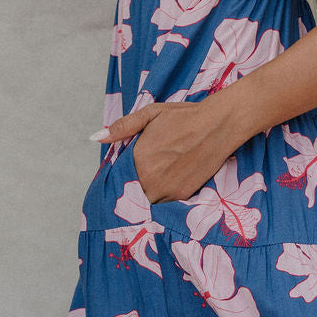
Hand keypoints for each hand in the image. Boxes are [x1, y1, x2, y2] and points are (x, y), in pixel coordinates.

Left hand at [96, 93, 250, 203]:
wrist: (220, 125)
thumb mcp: (150, 115)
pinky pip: (165, 200)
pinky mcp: (183, 195)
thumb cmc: (185, 117)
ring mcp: (167, 190)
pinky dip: (165, 192)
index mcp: (138, 159)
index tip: (132, 166)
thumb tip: (95, 137)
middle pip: (133, 189)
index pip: (120, 175)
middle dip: (136, 181)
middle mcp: (150, 179)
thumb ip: (122, 128)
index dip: (124, 171)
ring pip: (148, 197)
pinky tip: (173, 176)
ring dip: (150, 189)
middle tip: (153, 165)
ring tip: (163, 170)